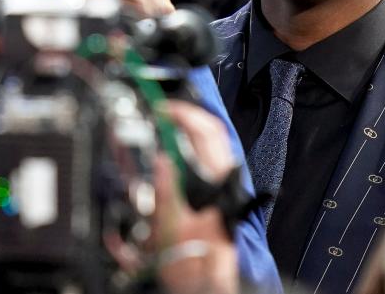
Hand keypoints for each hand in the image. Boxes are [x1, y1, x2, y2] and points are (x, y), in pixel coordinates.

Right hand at [153, 101, 237, 293]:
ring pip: (209, 145)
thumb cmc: (193, 265)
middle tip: (161, 112)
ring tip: (163, 125)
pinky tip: (170, 154)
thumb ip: (165, 191)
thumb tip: (160, 158)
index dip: (184, 113)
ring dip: (188, 130)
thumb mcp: (170, 228)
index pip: (206, 131)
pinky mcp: (215, 197)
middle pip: (211, 133)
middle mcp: (223, 181)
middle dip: (187, 116)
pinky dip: (188, 149)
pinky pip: (204, 162)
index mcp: (217, 182)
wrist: (204, 287)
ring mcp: (221, 188)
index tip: (161, 109)